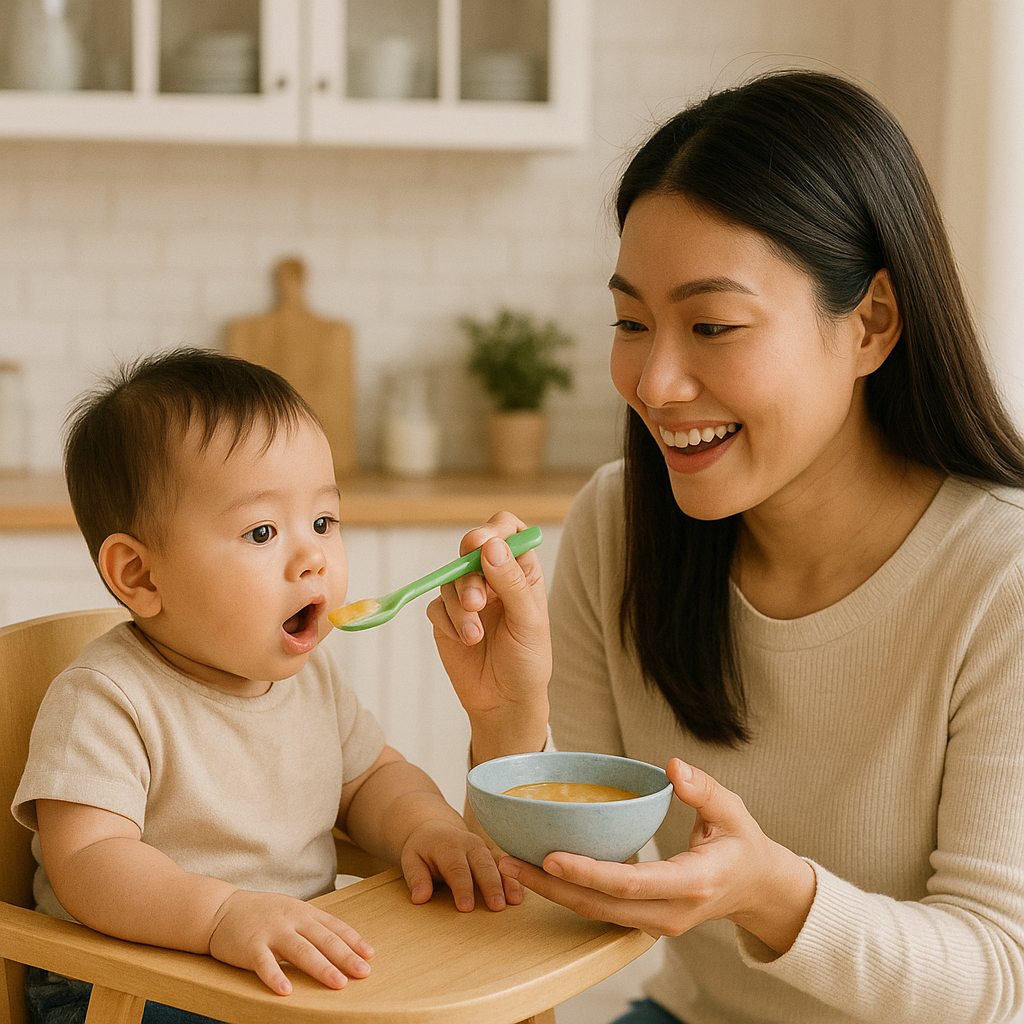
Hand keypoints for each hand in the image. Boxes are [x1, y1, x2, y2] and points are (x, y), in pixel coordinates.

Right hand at [208, 889, 374, 995]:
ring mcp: (271, 932)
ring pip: (301, 950)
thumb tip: (341, 945)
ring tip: (338, 983)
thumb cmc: (262, 913)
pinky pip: (264, 964)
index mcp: (304, 912)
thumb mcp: (291, 911)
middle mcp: (291, 919)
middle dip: (345, 956)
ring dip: (321, 967)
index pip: (334, 926)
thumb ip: (312, 926)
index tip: (370, 955)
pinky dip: (276, 976)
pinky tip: (286, 991)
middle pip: (323, 939)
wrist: (221, 909)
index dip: (353, 941)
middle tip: (363, 972)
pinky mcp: (250, 946)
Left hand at [400, 818, 520, 911]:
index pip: (456, 868)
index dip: (462, 888)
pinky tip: (519, 895)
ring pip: (498, 864)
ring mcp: (483, 847)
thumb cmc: (422, 848)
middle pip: (482, 865)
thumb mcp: (411, 859)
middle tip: (497, 907)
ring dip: (507, 881)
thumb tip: (419, 898)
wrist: (435, 828)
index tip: (466, 908)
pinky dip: (513, 878)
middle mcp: (469, 844)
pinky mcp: (491, 853)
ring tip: (515, 901)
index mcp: (448, 846)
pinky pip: (505, 865)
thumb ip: (416, 878)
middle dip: (490, 885)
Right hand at [426, 513, 551, 759]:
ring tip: (475, 635)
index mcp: (521, 571)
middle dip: (471, 576)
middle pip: (471, 551)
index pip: (507, 530)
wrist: (504, 702)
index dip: (494, 530)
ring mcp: (467, 597)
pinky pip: (436, 606)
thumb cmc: (527, 661)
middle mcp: (493, 578)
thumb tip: (492, 546)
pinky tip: (466, 642)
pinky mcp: (446, 618)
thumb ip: (511, 583)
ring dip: (461, 606)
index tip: (481, 543)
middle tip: (477, 602)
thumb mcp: (528, 621)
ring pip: (451, 580)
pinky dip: (449, 622)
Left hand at [497, 759, 816, 954]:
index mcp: (692, 883)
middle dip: (550, 886)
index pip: (630, 884)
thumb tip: (673, 767)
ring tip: (509, 864)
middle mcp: (670, 912)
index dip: (588, 872)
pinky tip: (538, 871)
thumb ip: (704, 790)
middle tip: (506, 859)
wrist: (757, 890)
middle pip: (599, 905)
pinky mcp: (644, 921)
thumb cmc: (742, 844)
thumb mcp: (733, 811)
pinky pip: (600, 911)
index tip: (550, 856)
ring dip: (551, 893)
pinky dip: (568, 894)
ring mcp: (656, 923)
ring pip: (594, 913)